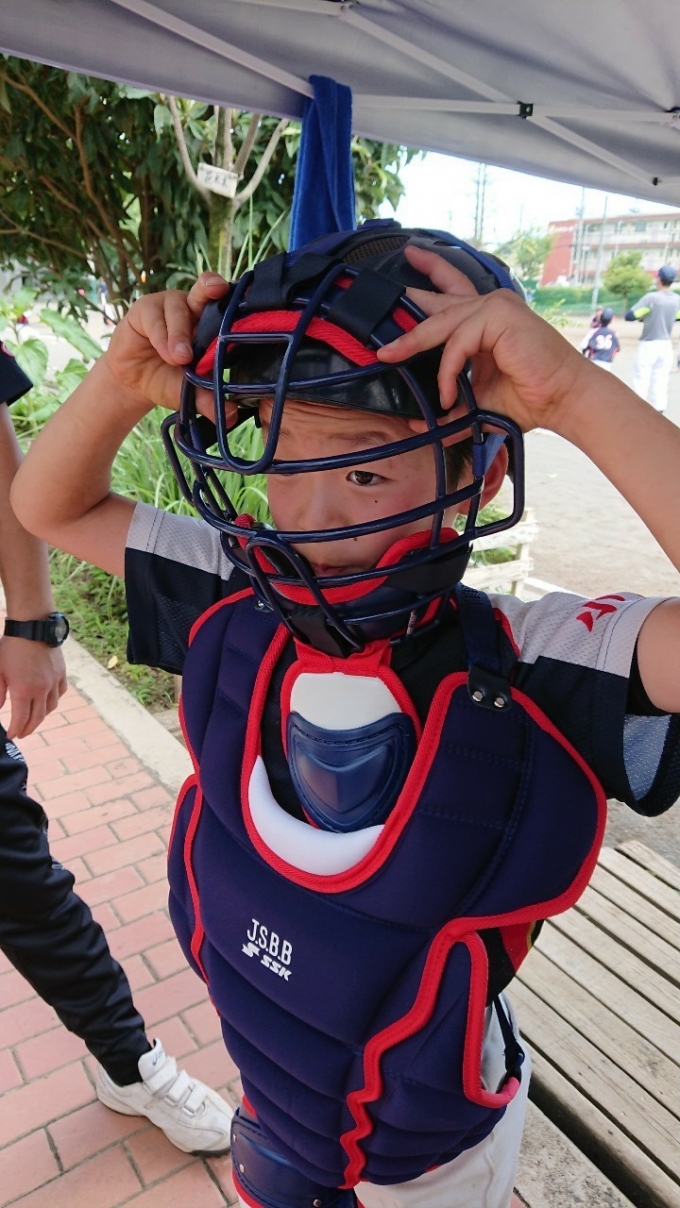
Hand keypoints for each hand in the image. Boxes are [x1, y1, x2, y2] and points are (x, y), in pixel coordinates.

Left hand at [0, 637, 67, 738]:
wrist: (33, 627)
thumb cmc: (11, 647)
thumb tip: (0, 708)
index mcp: (23, 690)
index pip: (21, 720)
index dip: (15, 730)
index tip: (11, 735)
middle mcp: (41, 690)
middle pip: (37, 718)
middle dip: (28, 729)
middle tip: (21, 733)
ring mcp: (54, 682)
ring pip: (51, 708)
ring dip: (41, 716)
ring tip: (33, 718)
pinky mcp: (61, 673)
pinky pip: (60, 693)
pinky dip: (53, 700)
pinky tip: (47, 700)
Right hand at [104, 273, 230, 416]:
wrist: (133, 382)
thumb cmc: (167, 380)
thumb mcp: (189, 393)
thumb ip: (208, 400)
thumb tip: (230, 416)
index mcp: (212, 326)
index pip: (228, 309)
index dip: (237, 302)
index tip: (249, 302)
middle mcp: (194, 309)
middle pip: (207, 290)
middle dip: (211, 287)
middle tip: (216, 288)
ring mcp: (170, 306)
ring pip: (180, 308)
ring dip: (180, 333)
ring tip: (181, 358)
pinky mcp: (146, 308)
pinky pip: (156, 317)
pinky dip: (162, 336)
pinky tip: (166, 353)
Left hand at [377, 246, 595, 434]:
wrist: (561, 399)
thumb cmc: (528, 398)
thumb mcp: (479, 402)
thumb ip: (451, 408)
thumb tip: (419, 423)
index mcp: (487, 322)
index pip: (454, 290)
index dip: (432, 272)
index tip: (412, 256)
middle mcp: (491, 308)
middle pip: (443, 293)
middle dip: (413, 290)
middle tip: (385, 288)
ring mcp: (496, 308)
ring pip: (442, 323)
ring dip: (413, 342)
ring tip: (390, 357)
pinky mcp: (500, 316)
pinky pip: (457, 341)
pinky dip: (448, 369)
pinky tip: (448, 392)